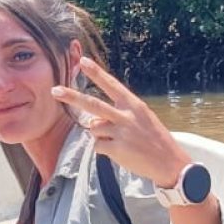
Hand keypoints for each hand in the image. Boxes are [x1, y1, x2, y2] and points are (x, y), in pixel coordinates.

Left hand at [52, 57, 192, 187]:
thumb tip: (92, 122)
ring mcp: (121, 133)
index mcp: (134, 105)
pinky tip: (120, 152)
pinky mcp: (116, 149)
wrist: (170, 162)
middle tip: (54, 90)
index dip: (97, 72)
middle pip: (93, 105)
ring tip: (120, 141)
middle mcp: (126, 116)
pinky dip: (104, 149)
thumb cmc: (153, 139)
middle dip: (72, 97)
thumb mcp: (140, 120)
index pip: (112, 84)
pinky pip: (97, 146)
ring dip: (100, 135)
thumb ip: (116, 116)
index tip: (82, 61)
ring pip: (94, 128)